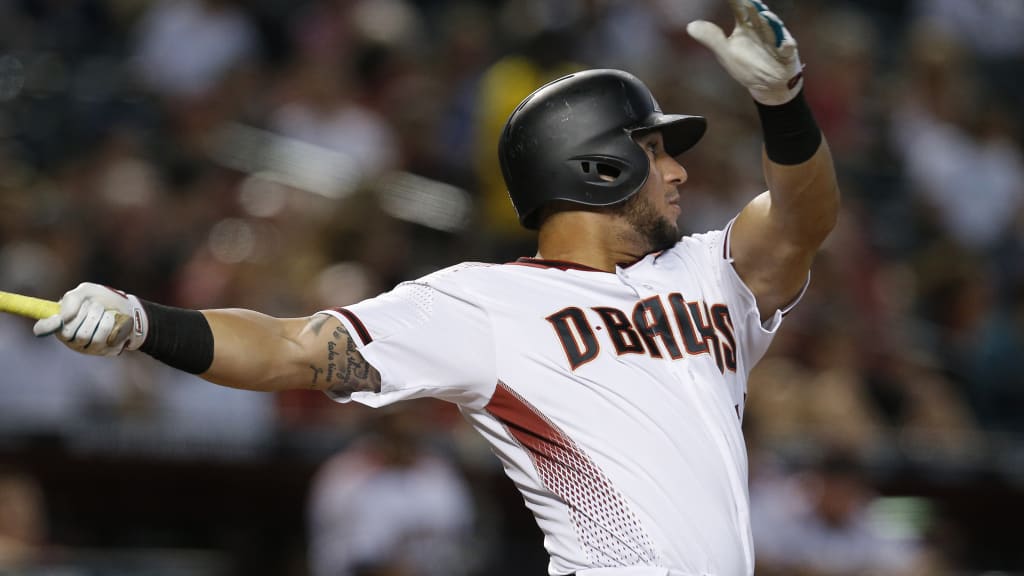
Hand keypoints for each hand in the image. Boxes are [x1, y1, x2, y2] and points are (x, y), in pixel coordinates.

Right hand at [33, 283, 147, 355]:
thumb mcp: (86, 291)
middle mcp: (70, 338)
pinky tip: (113, 321)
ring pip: (84, 336)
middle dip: (84, 314)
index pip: (42, 328)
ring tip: (106, 312)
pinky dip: (109, 326)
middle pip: (67, 332)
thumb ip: (72, 299)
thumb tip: (64, 317)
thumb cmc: (102, 300)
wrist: (128, 308)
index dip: (46, 326)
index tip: (58, 319)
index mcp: (61, 322)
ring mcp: (86, 347)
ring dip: (98, 318)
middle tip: (96, 306)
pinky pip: (101, 340)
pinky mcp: (102, 351)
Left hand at [687, 0, 802, 105]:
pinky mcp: (787, 54)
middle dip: (753, 6)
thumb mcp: (726, 53)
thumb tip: (690, 26)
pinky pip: (788, 49)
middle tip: (747, 0)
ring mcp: (776, 39)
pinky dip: (787, 46)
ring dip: (770, 23)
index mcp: (746, 25)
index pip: (740, 7)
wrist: (768, 85)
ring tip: (764, 15)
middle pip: (757, 14)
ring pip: (773, 29)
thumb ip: (711, 38)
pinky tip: (786, 44)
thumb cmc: (747, 65)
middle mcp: (762, 28)